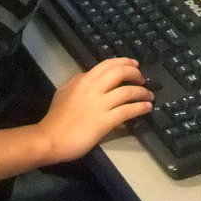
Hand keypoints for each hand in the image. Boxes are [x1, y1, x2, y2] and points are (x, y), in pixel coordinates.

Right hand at [36, 57, 152, 163]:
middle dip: (135, 74)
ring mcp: (99, 104)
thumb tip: (90, 77)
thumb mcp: (64, 91)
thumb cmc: (56, 117)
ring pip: (127, 92)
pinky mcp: (104, 121)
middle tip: (143, 78)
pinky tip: (146, 107)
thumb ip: (78, 82)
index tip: (134, 64)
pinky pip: (127, 111)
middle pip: (120, 73)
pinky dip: (140, 107)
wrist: (51, 138)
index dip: (124, 62)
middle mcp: (93, 88)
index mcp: (83, 79)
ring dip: (142, 92)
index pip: (107, 64)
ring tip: (149, 95)